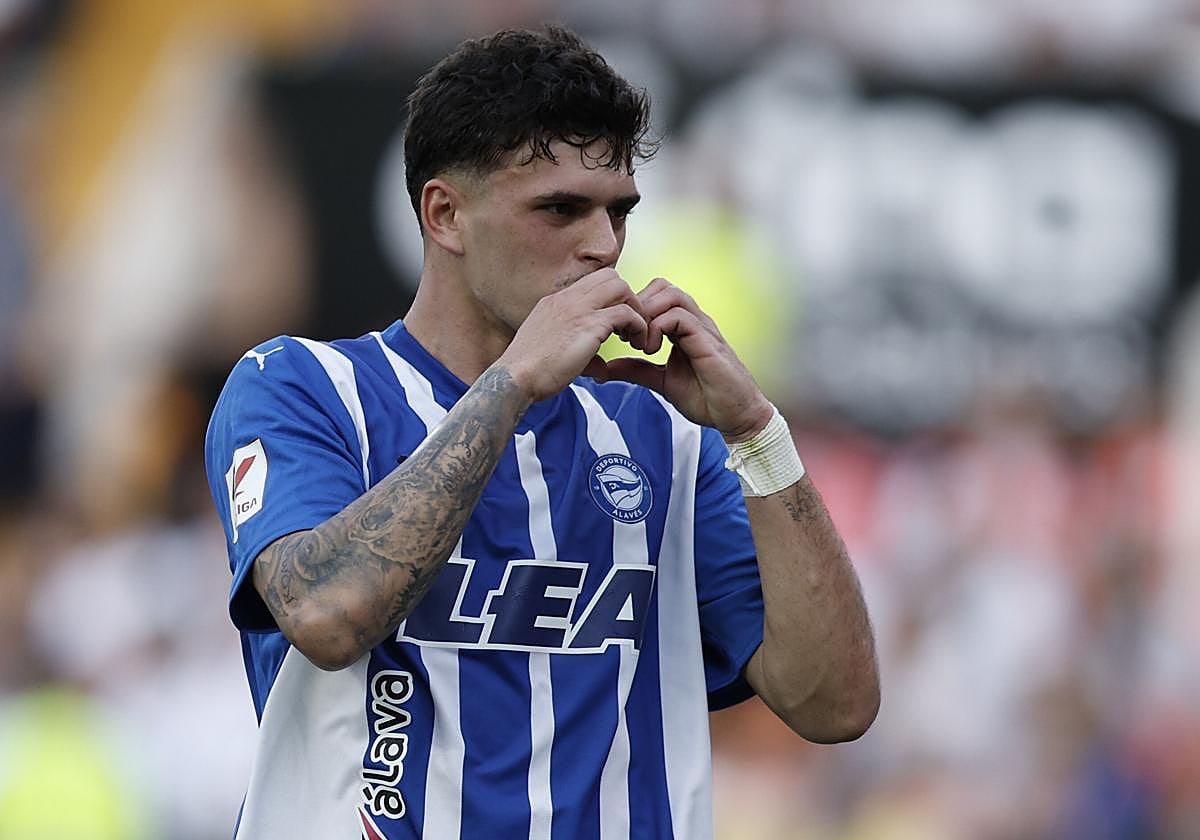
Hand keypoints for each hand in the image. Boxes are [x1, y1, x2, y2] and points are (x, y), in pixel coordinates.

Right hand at [497, 268, 647, 402]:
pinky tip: (635, 343)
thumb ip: (574, 348)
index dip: (611, 299)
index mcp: (555, 301)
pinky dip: (638, 325)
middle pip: (611, 277)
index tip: (617, 324)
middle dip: (628, 299)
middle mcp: (567, 299)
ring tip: (634, 336)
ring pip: (621, 287)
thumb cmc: (529, 372)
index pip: (593, 282)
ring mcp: (578, 309)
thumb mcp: (549, 348)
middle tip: (630, 328)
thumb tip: (601, 368)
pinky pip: (625, 313)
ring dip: (635, 310)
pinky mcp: (589, 325)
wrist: (515, 378)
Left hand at [597, 277, 772, 440]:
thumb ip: (636, 370)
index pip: (655, 295)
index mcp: (683, 327)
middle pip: (662, 286)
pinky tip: (651, 350)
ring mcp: (703, 328)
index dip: (633, 309)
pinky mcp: (708, 341)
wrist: (736, 416)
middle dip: (637, 306)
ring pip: (671, 294)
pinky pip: (680, 317)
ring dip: (647, 315)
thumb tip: (606, 368)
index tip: (621, 335)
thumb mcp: (661, 381)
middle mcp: (694, 321)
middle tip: (627, 336)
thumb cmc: (707, 397)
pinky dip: (658, 328)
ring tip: (639, 343)